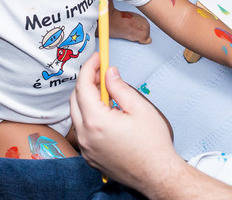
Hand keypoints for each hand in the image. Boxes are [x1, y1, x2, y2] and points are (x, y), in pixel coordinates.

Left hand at [70, 53, 181, 188]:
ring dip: (86, 100)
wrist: (156, 174)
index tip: (97, 58)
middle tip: (100, 72)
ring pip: (76, 116)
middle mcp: (86, 136)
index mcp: (96, 122)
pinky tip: (105, 113)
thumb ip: (120, 87)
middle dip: (85, 82)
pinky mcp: (89, 158)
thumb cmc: (152, 146)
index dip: (89, 68)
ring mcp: (86, 149)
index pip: (83, 86)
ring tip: (105, 92)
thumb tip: (109, 74)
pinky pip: (82, 131)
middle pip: (75, 99)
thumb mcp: (139, 108)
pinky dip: (88, 117)